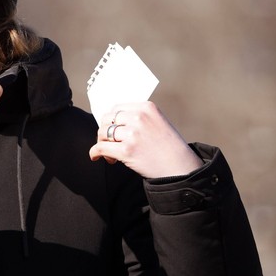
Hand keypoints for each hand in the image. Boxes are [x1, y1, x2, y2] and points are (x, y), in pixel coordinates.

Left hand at [89, 102, 203, 178]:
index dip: (111, 120)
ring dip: (102, 143)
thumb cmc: (168, 147)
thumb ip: (138, 118)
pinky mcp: (127, 150)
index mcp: (147, 107)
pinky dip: (95, 152)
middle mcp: (139, 117)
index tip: (112, 130)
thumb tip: (110, 122)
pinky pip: (101, 148)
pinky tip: (95, 156)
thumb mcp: (157, 122)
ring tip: (111, 155)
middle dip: (104, 131)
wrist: (180, 167)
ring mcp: (133, 134)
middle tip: (110, 144)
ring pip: (103, 133)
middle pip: (107, 119)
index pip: (116, 108)